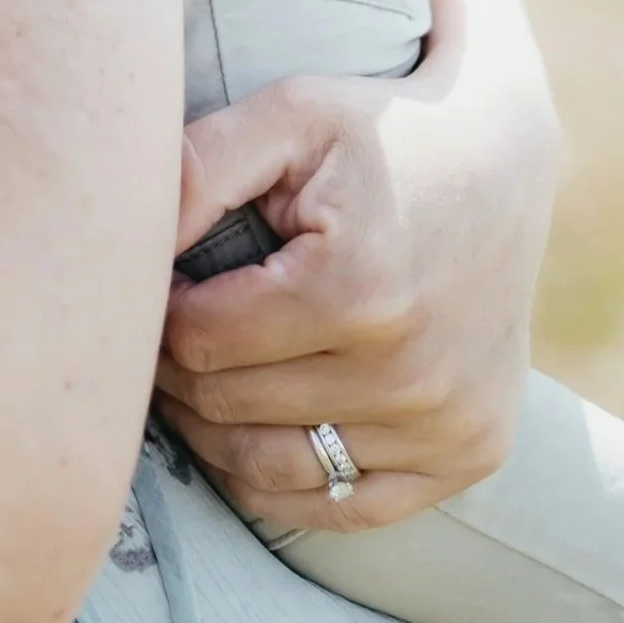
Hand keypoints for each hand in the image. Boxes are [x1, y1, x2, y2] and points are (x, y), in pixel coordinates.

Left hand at [154, 0, 555, 531]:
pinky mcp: (472, 453)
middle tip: (168, 328)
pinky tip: (255, 427)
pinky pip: (344, 507)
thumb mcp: (287, 115)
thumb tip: (120, 239)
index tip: (158, 284)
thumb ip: (196, 168)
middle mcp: (410, 374)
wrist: (503, 152)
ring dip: (216, 431)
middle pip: (227, 409)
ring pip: (272, 471)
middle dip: (178, 371)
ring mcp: (447, 424)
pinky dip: (285, 483)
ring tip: (202, 376)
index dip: (157, 314)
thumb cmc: (377, 130)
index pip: (197, 343)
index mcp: (358, 292)